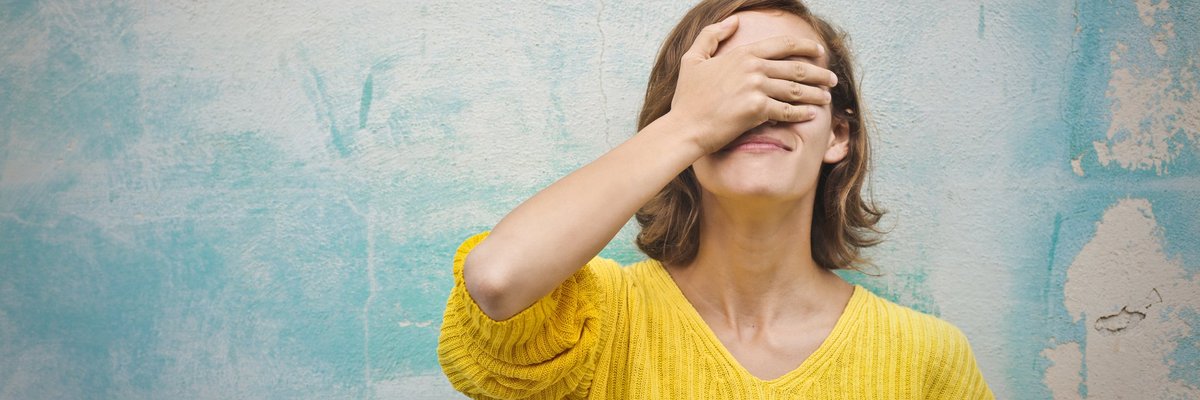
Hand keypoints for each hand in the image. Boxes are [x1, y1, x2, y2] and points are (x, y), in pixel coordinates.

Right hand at [669, 15, 837, 153]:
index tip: (819, 52)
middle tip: (832, 78)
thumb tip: (733, 21)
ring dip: (815, 94)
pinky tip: (812, 114)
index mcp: (743, 53)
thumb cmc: (688, 97)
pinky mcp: (758, 110)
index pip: (783, 44)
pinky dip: (802, 113)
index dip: (805, 47)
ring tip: (826, 97)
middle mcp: (753, 68)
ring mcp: (756, 88)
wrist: (684, 127)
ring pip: (795, 89)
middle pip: (796, 68)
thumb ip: (711, 35)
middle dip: (819, 73)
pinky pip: (787, 111)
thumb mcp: (693, 59)